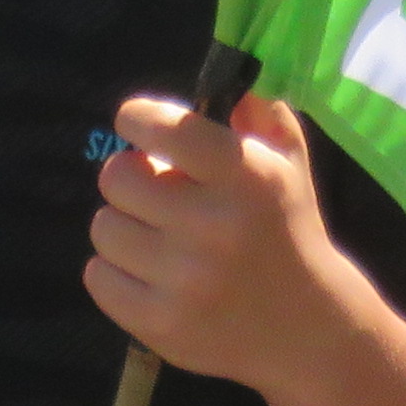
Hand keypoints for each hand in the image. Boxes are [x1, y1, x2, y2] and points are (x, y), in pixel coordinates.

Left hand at [88, 92, 360, 395]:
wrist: (307, 328)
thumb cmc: (289, 229)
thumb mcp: (289, 160)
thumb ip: (258, 108)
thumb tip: (224, 77)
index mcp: (246, 177)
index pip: (166, 128)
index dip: (138, 118)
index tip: (137, 123)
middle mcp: (214, 227)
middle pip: (117, 177)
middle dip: (129, 175)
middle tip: (152, 188)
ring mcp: (185, 282)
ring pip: (103, 228)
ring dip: (122, 223)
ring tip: (151, 231)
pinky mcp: (161, 326)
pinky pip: (98, 278)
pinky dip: (113, 270)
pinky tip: (145, 270)